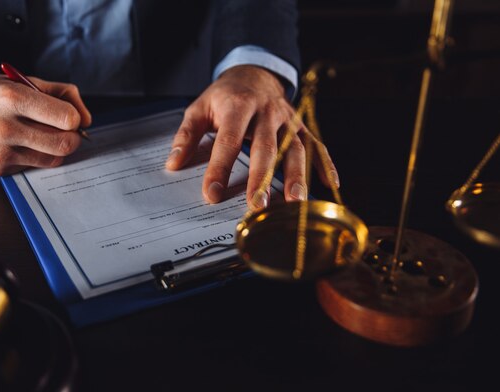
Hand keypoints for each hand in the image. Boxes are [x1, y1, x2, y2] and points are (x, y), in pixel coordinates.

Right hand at [0, 73, 91, 175]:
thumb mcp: (20, 80)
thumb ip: (59, 93)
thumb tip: (85, 118)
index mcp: (11, 98)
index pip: (66, 118)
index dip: (75, 118)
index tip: (70, 116)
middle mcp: (4, 127)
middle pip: (64, 144)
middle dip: (73, 137)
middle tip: (66, 131)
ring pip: (52, 159)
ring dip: (56, 148)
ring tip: (43, 135)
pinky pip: (33, 166)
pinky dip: (34, 156)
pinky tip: (19, 143)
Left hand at [165, 65, 337, 208]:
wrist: (254, 72)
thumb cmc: (225, 96)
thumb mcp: (200, 108)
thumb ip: (187, 135)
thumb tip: (173, 164)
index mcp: (238, 105)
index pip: (228, 141)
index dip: (219, 168)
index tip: (211, 194)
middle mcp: (267, 112)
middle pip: (266, 147)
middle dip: (262, 178)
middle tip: (256, 205)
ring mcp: (288, 119)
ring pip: (296, 148)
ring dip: (297, 176)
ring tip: (294, 202)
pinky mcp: (301, 126)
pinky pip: (317, 145)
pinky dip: (326, 164)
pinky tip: (332, 185)